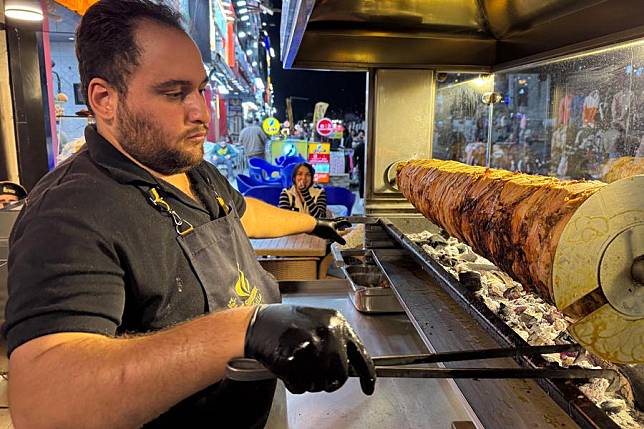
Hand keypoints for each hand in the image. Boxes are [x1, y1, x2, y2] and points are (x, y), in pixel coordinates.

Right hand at [245, 305, 375, 394]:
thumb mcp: (319, 321)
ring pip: (320, 384)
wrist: (258, 323)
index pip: (360, 355)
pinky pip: (300, 387)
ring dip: (309, 382)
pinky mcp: (293, 361)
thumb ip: (337, 339)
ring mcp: (311, 347)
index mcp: (336, 322)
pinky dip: (294, 384)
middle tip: (316, 374)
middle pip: (340, 376)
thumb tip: (352, 365)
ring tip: (298, 365)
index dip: (367, 376)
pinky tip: (288, 369)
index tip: (369, 388)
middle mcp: (327, 334)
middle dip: (328, 381)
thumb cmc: (287, 323)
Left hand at [311, 218, 351, 244]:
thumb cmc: (322, 229)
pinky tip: (328, 232)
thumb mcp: (332, 235)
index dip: (347, 223)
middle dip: (342, 222)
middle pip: (338, 220)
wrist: (311, 225)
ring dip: (336, 225)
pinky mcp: (320, 225)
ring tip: (337, 228)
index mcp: (335, 223)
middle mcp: (331, 222)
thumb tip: (345, 243)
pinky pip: (327, 226)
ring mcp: (325, 223)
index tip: (350, 226)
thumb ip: (339, 239)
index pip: (343, 222)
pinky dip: (330, 228)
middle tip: (345, 224)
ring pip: (332, 223)